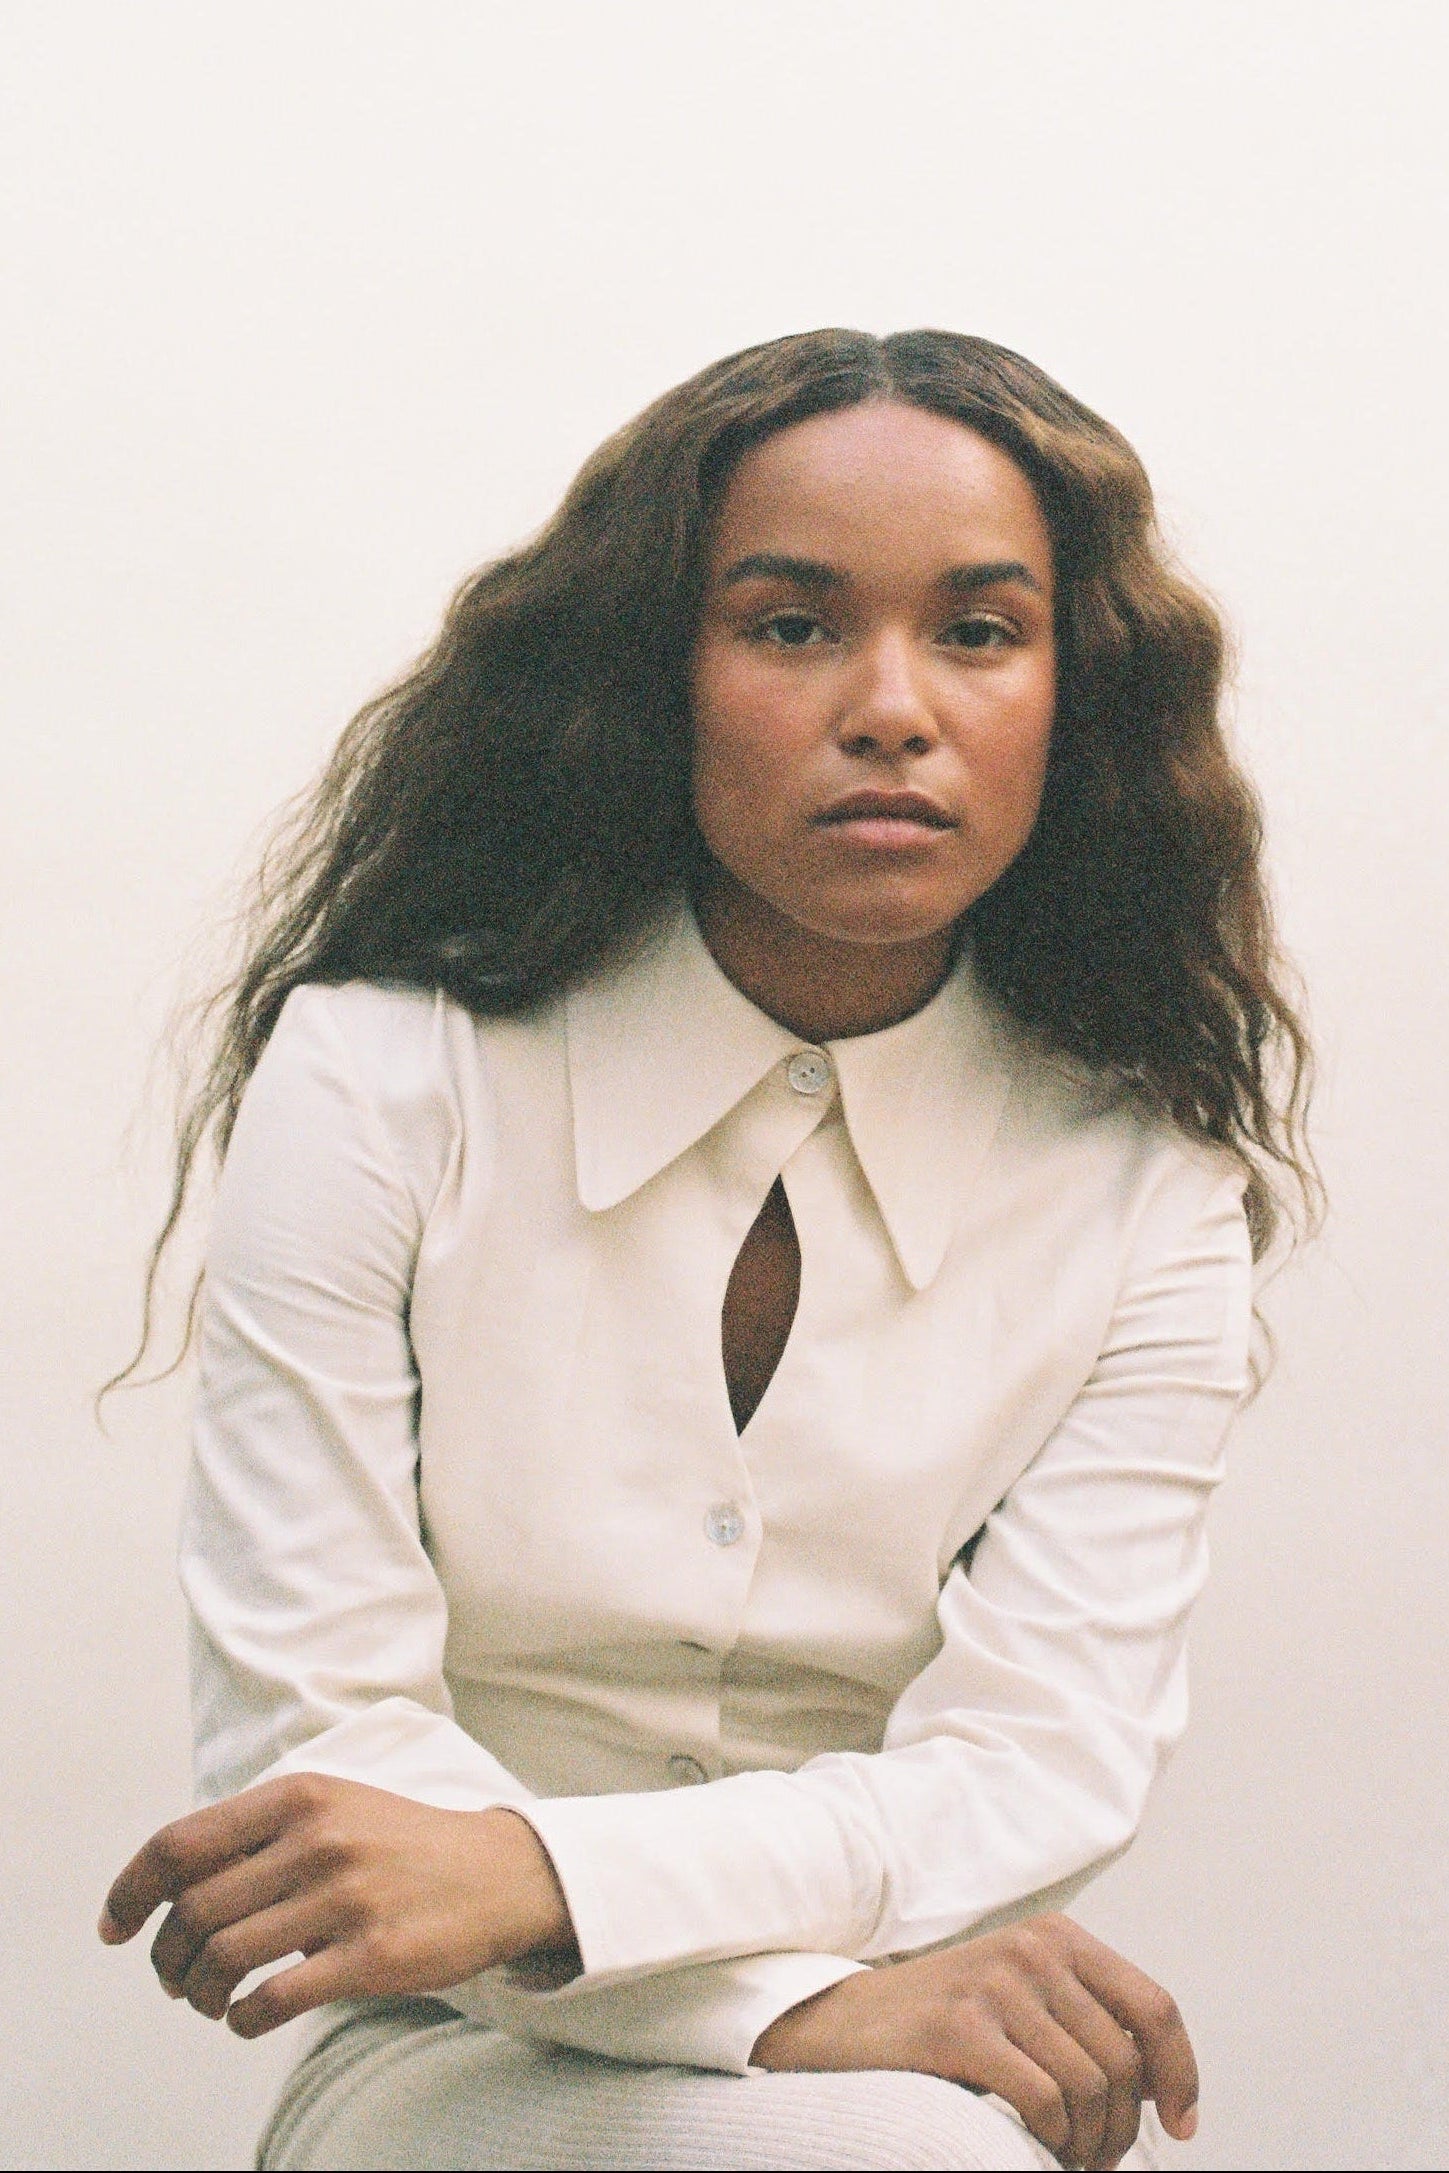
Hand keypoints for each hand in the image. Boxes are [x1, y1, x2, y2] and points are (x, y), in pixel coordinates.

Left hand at [97, 1774, 576, 2037]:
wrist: (498, 1873)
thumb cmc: (397, 1846)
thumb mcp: (330, 1809)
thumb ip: (256, 1836)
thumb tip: (166, 1892)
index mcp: (298, 1795)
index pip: (179, 1845)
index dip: (129, 1891)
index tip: (113, 1928)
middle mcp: (317, 1839)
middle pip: (193, 1911)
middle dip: (167, 1958)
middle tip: (176, 1981)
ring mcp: (347, 1897)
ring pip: (223, 1958)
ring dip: (200, 1994)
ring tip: (212, 2001)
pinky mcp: (374, 1956)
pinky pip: (272, 2001)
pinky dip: (241, 2020)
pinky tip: (247, 2018)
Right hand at [752, 1913, 1197, 2171]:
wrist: (841, 2023)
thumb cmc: (941, 2023)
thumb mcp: (1023, 2001)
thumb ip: (1086, 2023)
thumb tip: (1160, 2085)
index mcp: (1058, 1938)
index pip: (1154, 2009)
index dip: (1180, 2074)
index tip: (1182, 2125)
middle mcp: (1033, 1950)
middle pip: (1123, 2062)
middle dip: (1121, 2129)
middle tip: (1096, 2159)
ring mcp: (996, 1985)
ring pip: (1089, 2087)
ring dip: (1086, 2143)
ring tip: (1063, 2155)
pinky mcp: (962, 2027)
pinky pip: (1044, 2100)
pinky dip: (1052, 2140)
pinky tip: (1034, 2147)